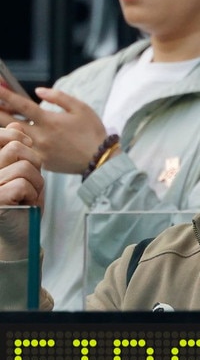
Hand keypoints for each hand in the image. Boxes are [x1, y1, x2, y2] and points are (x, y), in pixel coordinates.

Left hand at [0, 87, 107, 173]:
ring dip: (5, 128)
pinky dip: (17, 142)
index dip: (4, 94)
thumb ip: (59, 97)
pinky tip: (16, 137)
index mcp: (50, 121)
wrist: (100, 160)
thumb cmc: (93, 132)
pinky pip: (23, 151)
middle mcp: (40, 136)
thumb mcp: (81, 108)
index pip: (21, 105)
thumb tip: (38, 90)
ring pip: (12, 138)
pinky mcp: (41, 162)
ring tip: (3, 118)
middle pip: (8, 122)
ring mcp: (39, 151)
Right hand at [0, 123, 43, 260]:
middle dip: (34, 164)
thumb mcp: (23, 172)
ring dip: (36, 183)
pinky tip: (25, 204)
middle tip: (31, 182)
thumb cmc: (21, 202)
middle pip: (17, 147)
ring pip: (23, 166)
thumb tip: (16, 124)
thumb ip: (17, 150)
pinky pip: (22, 184)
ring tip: (28, 195)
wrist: (19, 234)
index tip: (27, 145)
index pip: (2, 135)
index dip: (18, 136)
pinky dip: (32, 195)